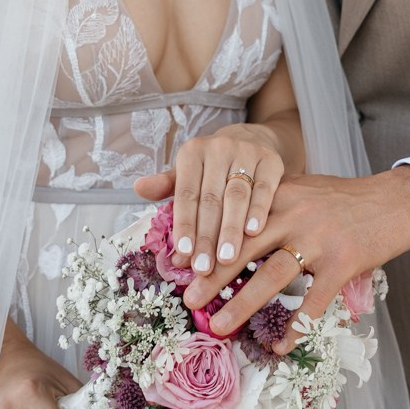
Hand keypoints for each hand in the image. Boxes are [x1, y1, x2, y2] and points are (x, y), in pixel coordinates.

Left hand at [134, 121, 286, 275]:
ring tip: (225, 259)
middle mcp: (218, 148)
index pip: (186, 193)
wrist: (252, 139)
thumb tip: (138, 188)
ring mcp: (246, 152)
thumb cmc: (213, 166)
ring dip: (230, 229)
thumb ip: (167, 185)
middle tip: (203, 269)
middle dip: (206, 236)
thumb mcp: (189, 172)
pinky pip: (264, 188)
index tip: (182, 255)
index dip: (184, 224)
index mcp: (192, 152)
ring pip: (236, 195)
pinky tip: (253, 232)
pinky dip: (258, 210)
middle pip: (210, 198)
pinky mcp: (271, 159)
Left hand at [179, 166, 409, 352]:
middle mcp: (295, 214)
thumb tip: (228, 225)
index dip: (206, 239)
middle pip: (246, 246)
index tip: (178, 260)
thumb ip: (267, 203)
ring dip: (243, 303)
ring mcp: (319, 240)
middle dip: (213, 274)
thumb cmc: (343, 198)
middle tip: (187, 298)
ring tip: (219, 326)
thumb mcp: (302, 188)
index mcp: (280, 194)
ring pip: (273, 275)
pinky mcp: (343, 264)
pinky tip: (279, 346)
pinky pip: (314, 302)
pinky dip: (295, 327)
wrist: (396, 200)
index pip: (235, 217)